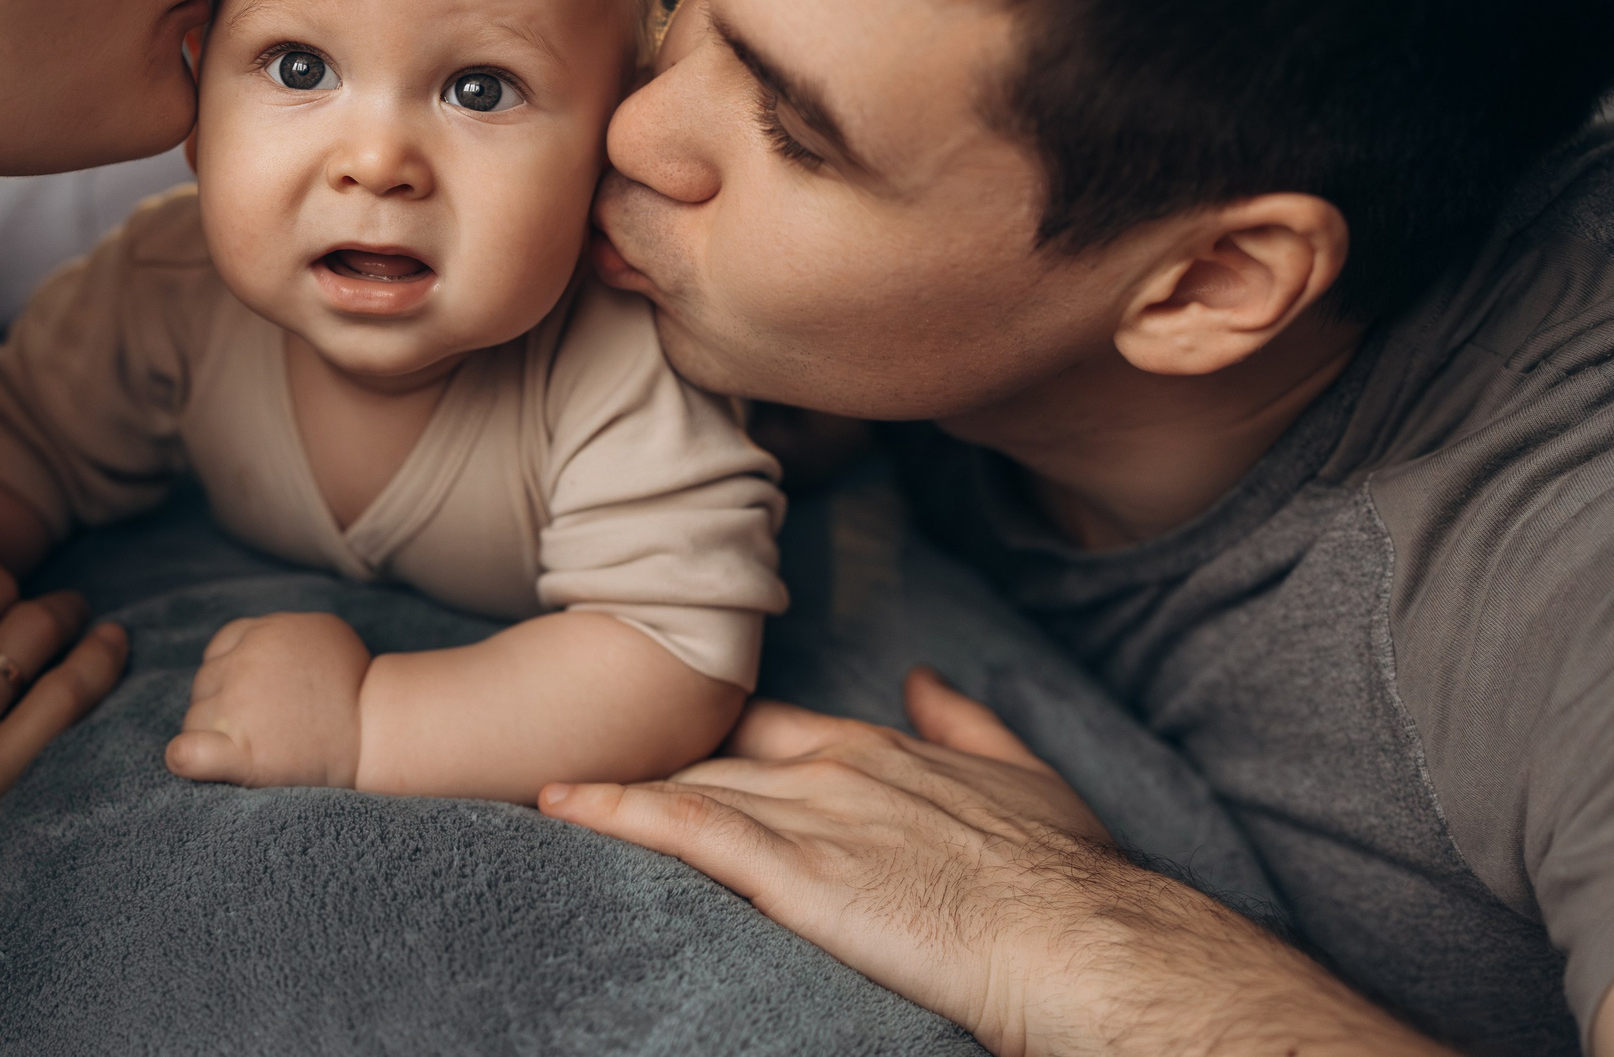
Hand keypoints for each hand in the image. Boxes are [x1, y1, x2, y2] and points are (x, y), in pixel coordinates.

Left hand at [165, 610, 369, 787]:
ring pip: (195, 718)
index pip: (221, 649)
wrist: (380, 731)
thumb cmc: (356, 687)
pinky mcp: (240, 753)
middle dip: (225, 705)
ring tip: (261, 748)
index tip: (258, 697)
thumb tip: (254, 643)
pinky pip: (189, 752)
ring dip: (215, 734)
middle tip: (267, 728)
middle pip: (205, 684)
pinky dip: (184, 757)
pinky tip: (190, 761)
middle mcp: (245, 663)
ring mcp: (238, 706)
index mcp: (264, 632)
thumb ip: (281, 632)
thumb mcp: (324, 633)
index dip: (232, 674)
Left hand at [541, 669, 1439, 1056]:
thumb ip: (966, 723)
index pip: (765, 723)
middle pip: (708, 750)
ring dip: (608, 780)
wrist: (1085, 936)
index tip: (653, 727)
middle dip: (638, 753)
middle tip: (561, 747)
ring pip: (684, 781)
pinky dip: (615, 812)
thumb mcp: (1026, 779)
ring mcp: (809, 813)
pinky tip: (558, 806)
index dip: (705, 728)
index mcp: (877, 750)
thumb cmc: (1068, 879)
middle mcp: (830, 767)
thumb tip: (921, 676)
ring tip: (527, 777)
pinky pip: (684, 828)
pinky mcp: (794, 868)